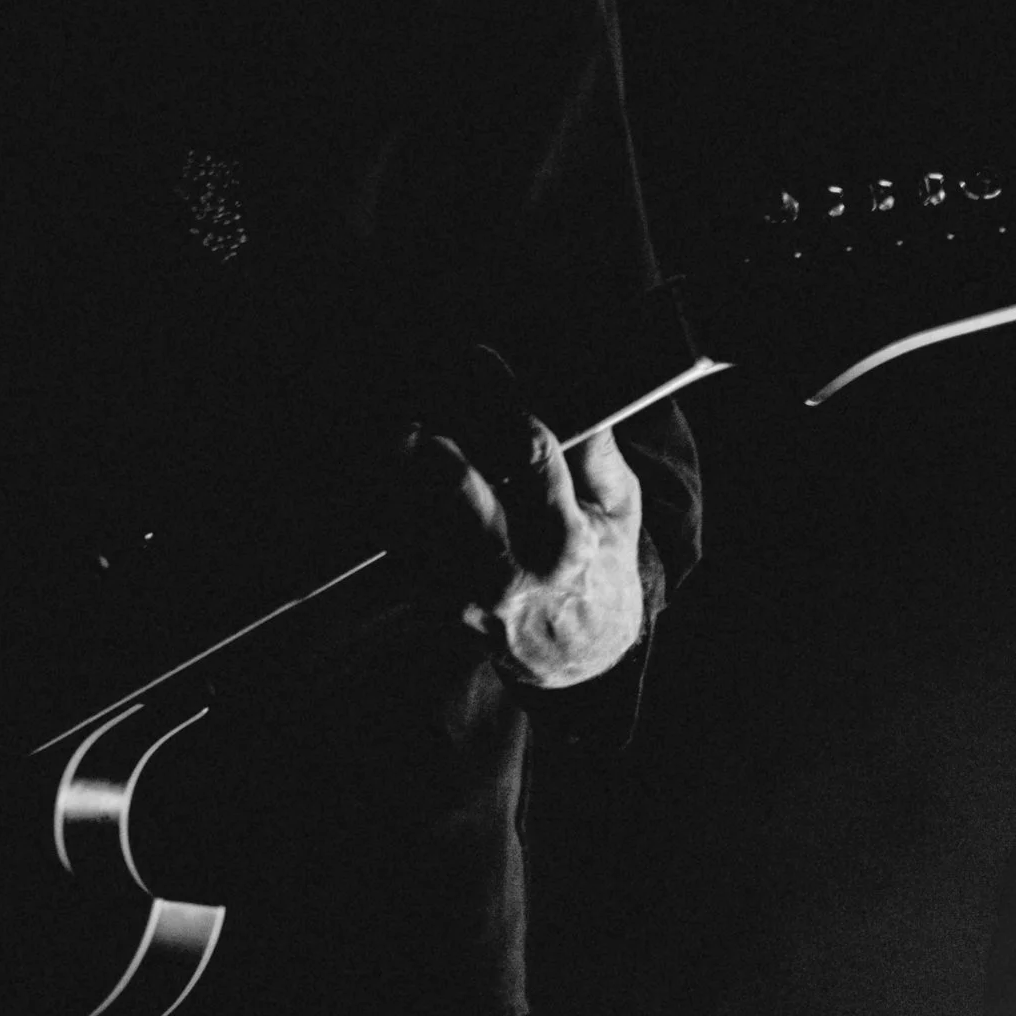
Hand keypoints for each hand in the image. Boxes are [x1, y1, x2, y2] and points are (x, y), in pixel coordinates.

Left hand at [404, 395, 648, 691]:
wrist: (577, 657)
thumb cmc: (599, 566)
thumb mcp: (618, 510)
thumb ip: (598, 452)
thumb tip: (584, 393)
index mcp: (566, 540)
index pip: (529, 451)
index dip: (501, 395)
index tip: (480, 358)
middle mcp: (513, 572)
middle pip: (457, 483)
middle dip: (438, 432)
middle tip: (430, 401)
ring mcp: (468, 594)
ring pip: (416, 511)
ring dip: (406, 461)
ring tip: (411, 432)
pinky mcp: (437, 605)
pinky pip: (401, 539)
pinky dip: (397, 499)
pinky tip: (405, 476)